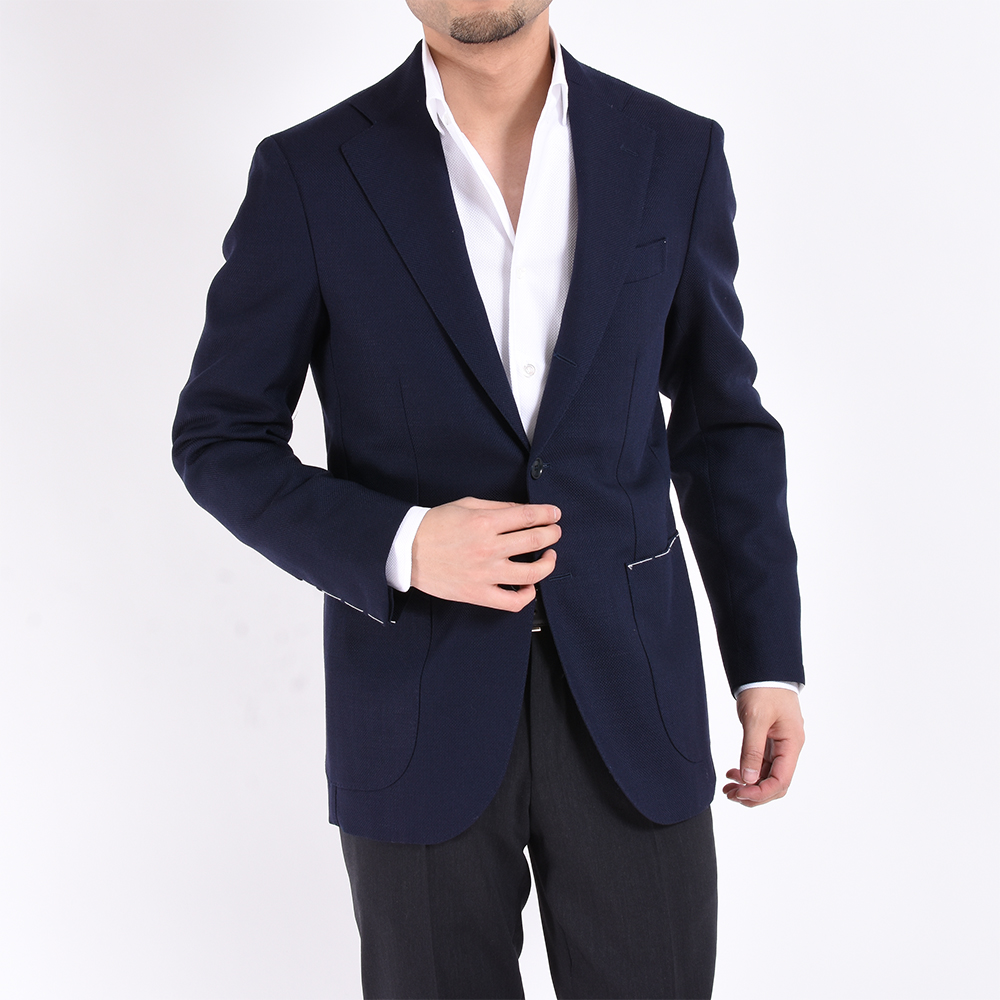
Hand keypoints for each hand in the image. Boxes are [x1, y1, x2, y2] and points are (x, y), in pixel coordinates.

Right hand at [411, 497, 560, 611]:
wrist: (406, 550)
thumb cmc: (435, 525)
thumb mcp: (466, 505)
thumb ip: (498, 507)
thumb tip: (524, 511)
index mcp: (485, 522)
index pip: (528, 517)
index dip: (547, 514)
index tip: (555, 514)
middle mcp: (488, 548)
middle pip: (535, 540)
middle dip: (552, 534)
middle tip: (555, 532)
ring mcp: (485, 573)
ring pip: (531, 573)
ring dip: (548, 563)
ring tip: (549, 557)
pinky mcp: (478, 594)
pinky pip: (512, 602)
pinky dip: (527, 595)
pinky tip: (530, 586)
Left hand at [723, 688, 803, 806]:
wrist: (763, 670)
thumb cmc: (764, 689)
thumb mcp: (755, 719)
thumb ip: (752, 750)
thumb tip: (749, 779)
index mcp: (792, 744)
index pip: (781, 781)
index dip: (761, 793)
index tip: (740, 794)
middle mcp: (789, 748)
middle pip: (776, 784)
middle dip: (754, 793)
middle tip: (731, 794)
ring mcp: (780, 745)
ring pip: (768, 776)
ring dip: (750, 785)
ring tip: (729, 788)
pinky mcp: (770, 741)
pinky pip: (762, 765)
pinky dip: (749, 772)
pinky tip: (734, 773)